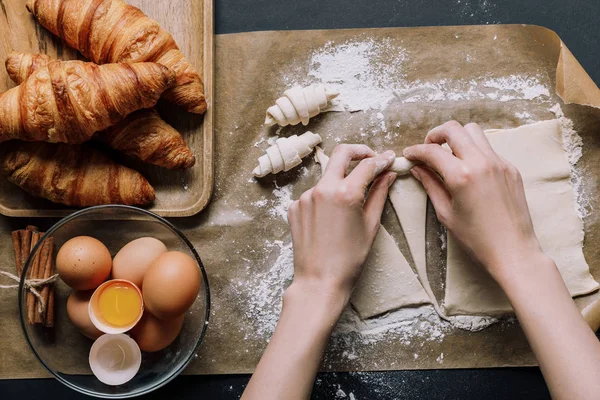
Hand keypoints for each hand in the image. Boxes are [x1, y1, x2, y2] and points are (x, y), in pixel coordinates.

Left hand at [287, 144, 396, 302]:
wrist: (319, 281)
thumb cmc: (349, 259)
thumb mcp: (370, 225)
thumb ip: (379, 194)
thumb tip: (388, 174)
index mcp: (345, 193)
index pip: (368, 165)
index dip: (381, 160)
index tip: (388, 159)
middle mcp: (322, 189)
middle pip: (342, 154)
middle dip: (359, 152)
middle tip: (371, 159)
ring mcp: (304, 197)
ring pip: (327, 177)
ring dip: (340, 181)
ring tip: (350, 203)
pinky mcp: (294, 207)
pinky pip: (314, 194)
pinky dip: (325, 198)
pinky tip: (331, 219)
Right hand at [403, 121, 542, 282]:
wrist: (513, 251)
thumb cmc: (477, 239)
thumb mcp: (446, 213)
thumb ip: (430, 185)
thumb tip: (418, 168)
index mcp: (462, 176)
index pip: (432, 151)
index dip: (416, 150)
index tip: (409, 154)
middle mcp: (482, 163)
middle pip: (454, 129)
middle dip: (435, 135)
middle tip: (428, 149)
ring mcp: (499, 163)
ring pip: (474, 132)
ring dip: (457, 138)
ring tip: (449, 156)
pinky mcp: (510, 169)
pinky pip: (488, 149)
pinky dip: (474, 152)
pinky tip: (468, 170)